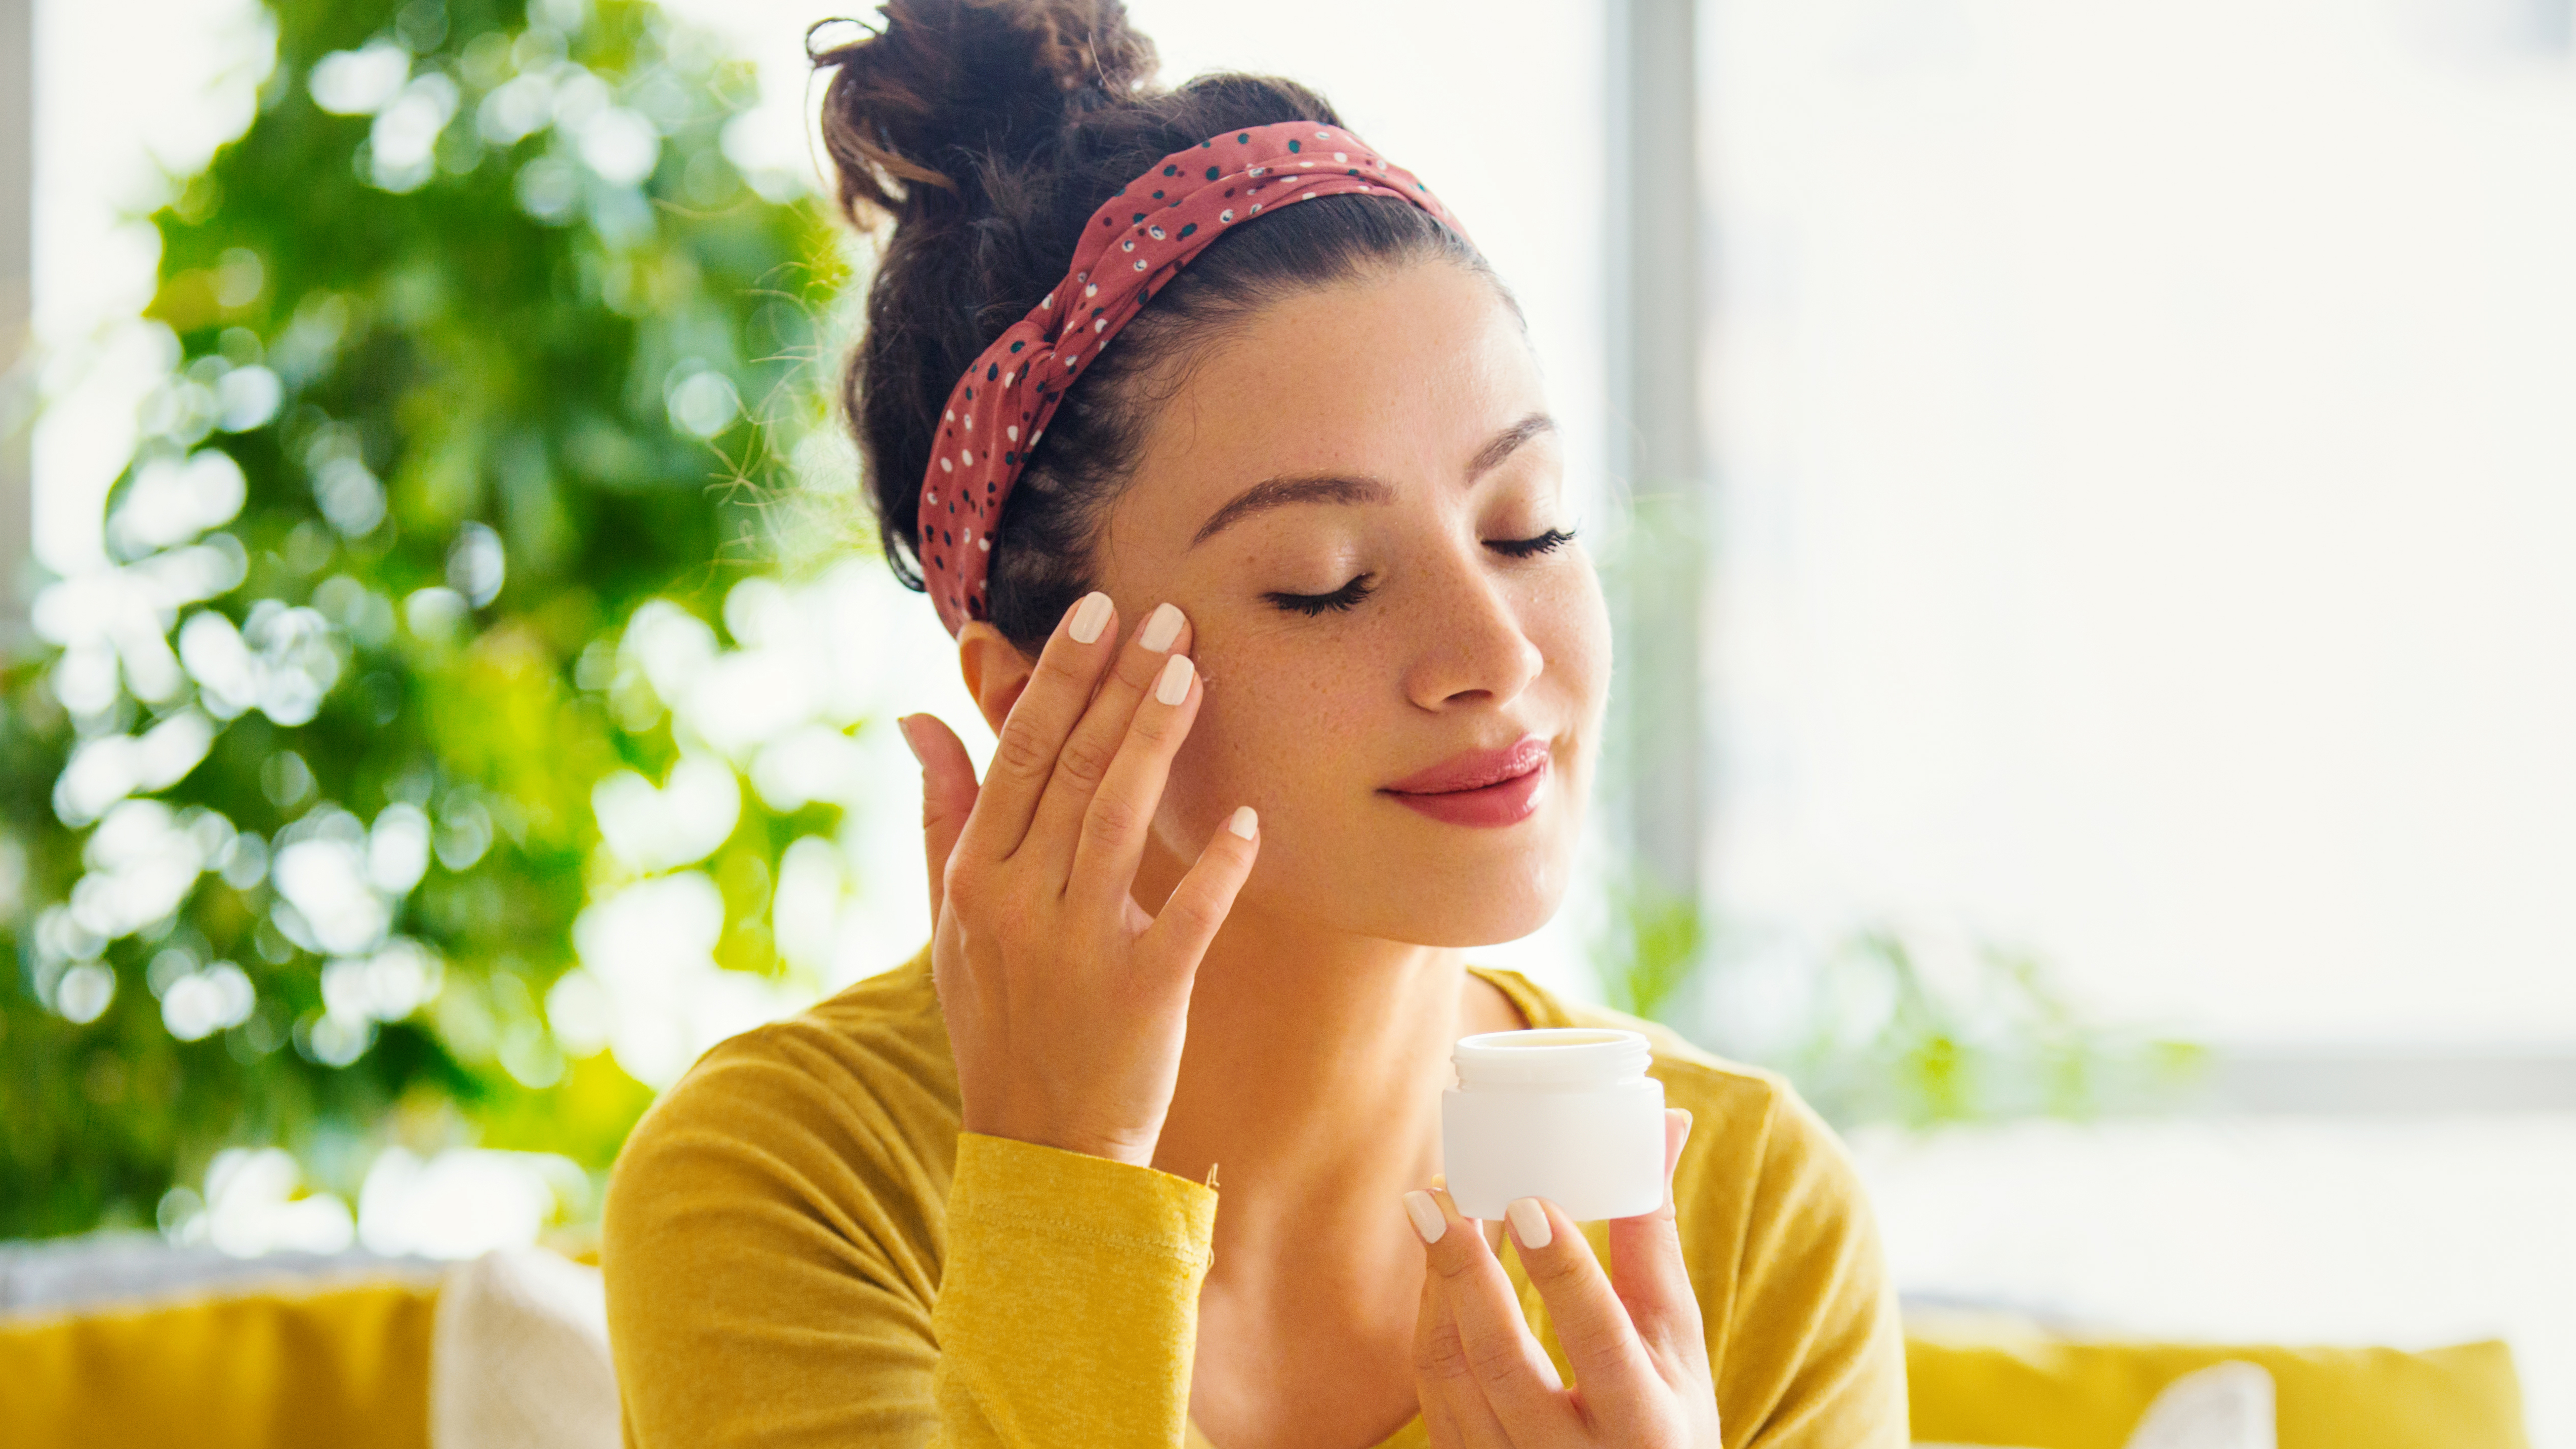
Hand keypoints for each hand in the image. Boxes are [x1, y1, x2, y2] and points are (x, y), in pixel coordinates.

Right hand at [899, 592, 1258, 1168]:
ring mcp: (1078, 948)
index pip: (1018, 753)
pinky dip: (1216, 867)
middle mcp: (1017, 904)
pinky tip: (1250, 818)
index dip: (1060, 677)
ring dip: (1156, 743)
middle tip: (1167, 614)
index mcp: (974, 878)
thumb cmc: (999, 1019)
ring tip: (1192, 671)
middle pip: (1071, 771)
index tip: (1098, 609)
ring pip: (1118, 823)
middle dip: (1118, 686)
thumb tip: (916, 718)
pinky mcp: (1142, 994)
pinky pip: (1187, 918)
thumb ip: (939, 814)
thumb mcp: (949, 919)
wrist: (1040, 1145)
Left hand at [1404, 1109, 1717, 1447]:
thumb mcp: (1675, 1343)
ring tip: (1432, 1211)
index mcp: (1646, 1423)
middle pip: (1506, 1365)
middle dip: (1467, 1274)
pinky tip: (1437, 1268)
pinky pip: (1435, 1396)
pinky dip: (1431, 1324)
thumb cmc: (1664, 1413)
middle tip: (1439, 1195)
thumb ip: (1655, 1240)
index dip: (1563, 1273)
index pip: (1600, 1342)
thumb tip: (1663, 1122)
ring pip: (1454, 1379)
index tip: (1528, 1200)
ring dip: (1438, 1289)